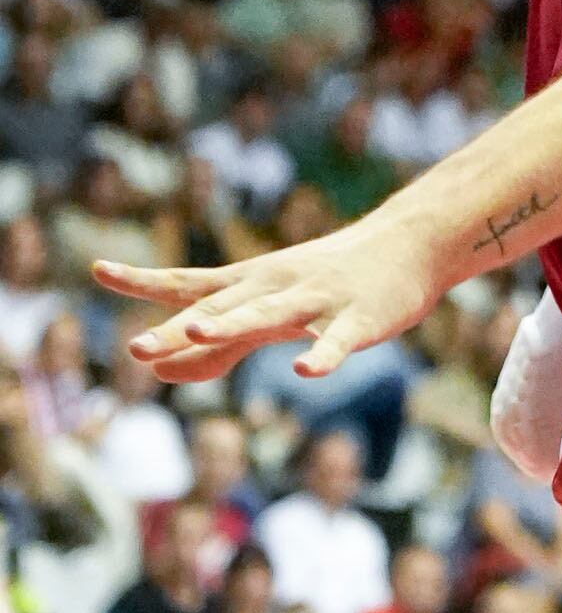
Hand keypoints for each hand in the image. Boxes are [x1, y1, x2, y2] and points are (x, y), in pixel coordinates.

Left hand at [93, 202, 446, 383]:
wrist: (412, 241)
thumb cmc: (331, 279)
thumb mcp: (270, 308)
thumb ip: (217, 343)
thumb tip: (162, 370)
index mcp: (252, 283)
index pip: (189, 283)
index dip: (143, 280)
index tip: (98, 269)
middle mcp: (277, 286)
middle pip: (220, 308)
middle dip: (178, 330)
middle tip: (135, 350)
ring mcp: (318, 300)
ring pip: (269, 315)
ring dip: (233, 325)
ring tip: (199, 336)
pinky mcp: (359, 318)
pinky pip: (337, 340)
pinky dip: (321, 354)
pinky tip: (304, 371)